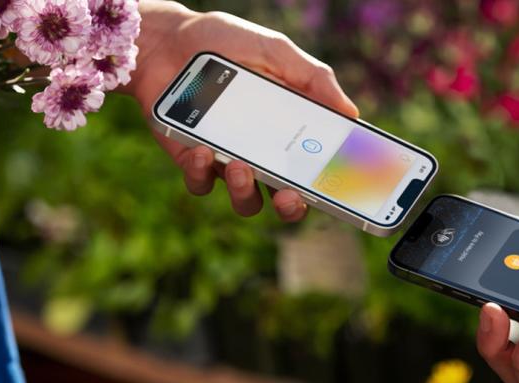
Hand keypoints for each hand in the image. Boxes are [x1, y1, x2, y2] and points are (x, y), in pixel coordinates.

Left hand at [122, 1, 357, 218]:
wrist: (167, 39)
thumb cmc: (226, 43)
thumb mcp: (276, 51)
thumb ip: (313, 77)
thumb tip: (351, 112)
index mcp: (290, 133)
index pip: (316, 170)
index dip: (328, 186)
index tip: (335, 188)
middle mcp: (263, 154)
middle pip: (286, 199)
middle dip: (291, 206)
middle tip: (288, 196)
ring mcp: (227, 160)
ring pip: (246, 200)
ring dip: (245, 192)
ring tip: (239, 167)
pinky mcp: (192, 160)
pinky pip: (201, 183)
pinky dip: (201, 173)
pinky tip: (200, 150)